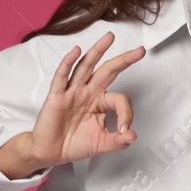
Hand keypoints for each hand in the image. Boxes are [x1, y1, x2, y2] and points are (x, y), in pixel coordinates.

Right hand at [25, 32, 145, 168]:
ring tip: (109, 38)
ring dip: (98, 51)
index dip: (126, 114)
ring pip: (86, 67)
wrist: (51, 152)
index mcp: (101, 102)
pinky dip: (68, 62)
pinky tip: (76, 51)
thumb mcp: (102, 144)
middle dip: (124, 60)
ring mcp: (73, 91)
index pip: (120, 99)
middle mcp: (89, 92)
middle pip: (108, 71)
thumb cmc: (75, 144)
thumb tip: (133, 136)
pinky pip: (62, 76)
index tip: (125, 130)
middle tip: (140, 51)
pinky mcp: (57, 95)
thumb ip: (118, 141)